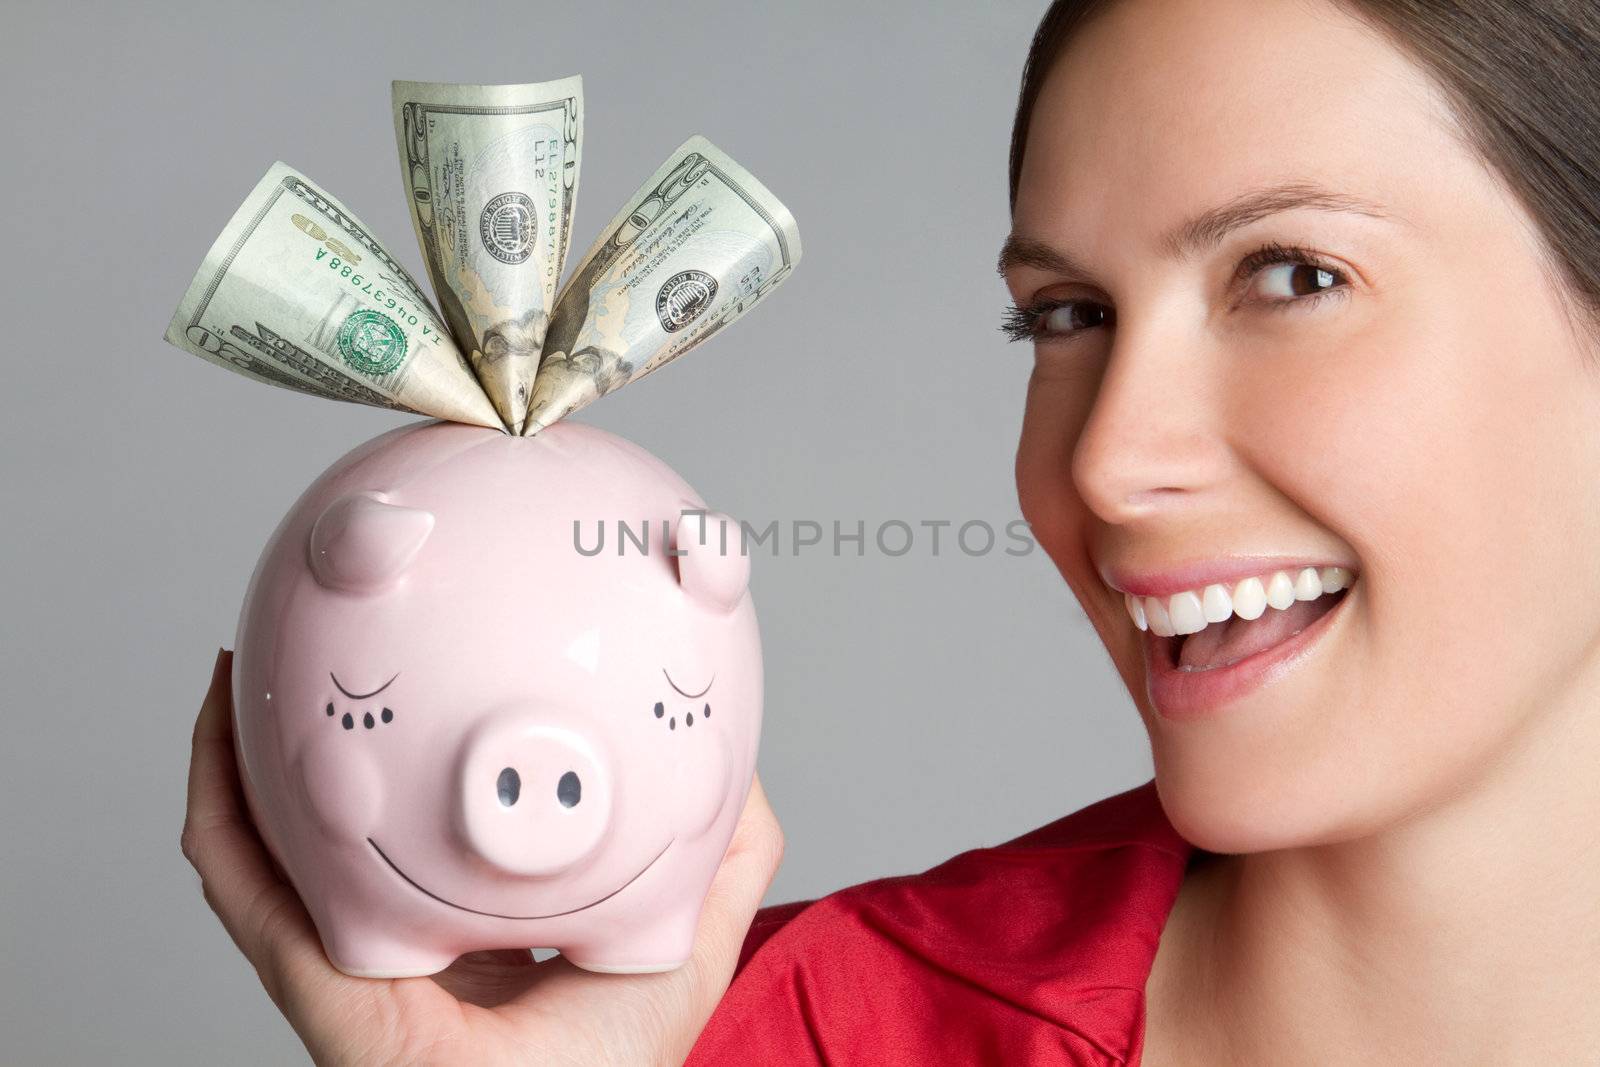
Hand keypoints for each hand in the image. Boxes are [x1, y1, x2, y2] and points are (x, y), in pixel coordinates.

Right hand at [181, 649, 784, 1065]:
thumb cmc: (617, 1064)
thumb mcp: (688, 938)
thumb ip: (726, 856)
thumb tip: (742, 767)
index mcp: (470, 929)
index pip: (422, 836)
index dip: (406, 765)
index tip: (410, 684)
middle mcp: (397, 934)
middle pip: (328, 832)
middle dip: (302, 752)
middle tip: (297, 661)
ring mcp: (342, 951)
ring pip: (262, 847)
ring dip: (235, 761)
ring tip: (237, 672)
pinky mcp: (307, 969)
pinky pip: (241, 882)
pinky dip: (218, 805)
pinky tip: (220, 727)